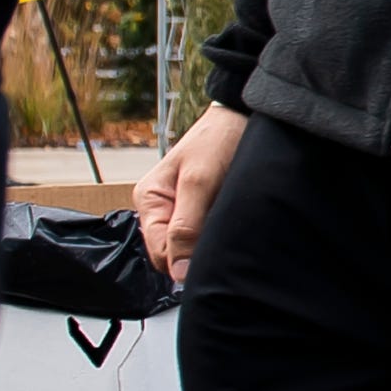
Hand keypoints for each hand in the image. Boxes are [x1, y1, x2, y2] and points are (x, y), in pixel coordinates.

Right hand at [136, 103, 248, 280]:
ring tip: (231, 228)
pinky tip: (233, 226)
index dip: (184, 262)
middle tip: (226, 241)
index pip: (160, 254)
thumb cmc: (217, 141)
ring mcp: (181, 211)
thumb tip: (178, 272)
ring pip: (190, 248)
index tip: (213, 259)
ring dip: (209, 245)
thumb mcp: (200, 182)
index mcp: (149, 200)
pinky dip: (218, 236)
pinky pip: (205, 237)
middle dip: (197, 254)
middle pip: (174, 255)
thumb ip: (186, 226)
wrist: (241, 118)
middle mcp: (161, 209)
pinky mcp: (201, 210)